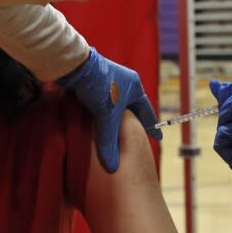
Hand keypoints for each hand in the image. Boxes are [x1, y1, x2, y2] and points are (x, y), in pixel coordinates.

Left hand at [57, 47, 160, 172]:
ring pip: (114, 105)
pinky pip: (100, 102)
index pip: (146, 110)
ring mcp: (107, 81)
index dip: (151, 125)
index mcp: (134, 86)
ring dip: (114, 118)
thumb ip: (109, 141)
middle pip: (130, 107)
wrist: (74, 65)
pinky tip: (96, 123)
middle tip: (137, 136)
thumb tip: (112, 167)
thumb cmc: (98, 86)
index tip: (157, 137)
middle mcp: (123, 81)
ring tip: (116, 132)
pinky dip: (100, 114)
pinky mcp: (91, 83)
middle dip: (132, 122)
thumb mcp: (107, 116)